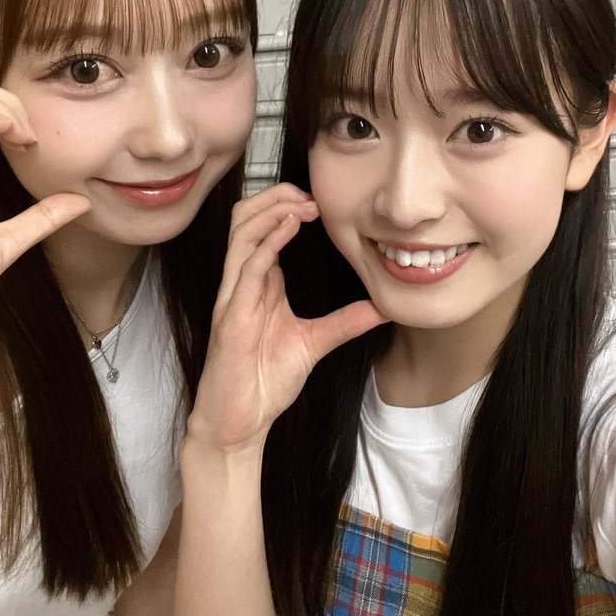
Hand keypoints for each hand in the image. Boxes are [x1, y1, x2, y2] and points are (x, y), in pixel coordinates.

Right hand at [189, 184, 386, 453]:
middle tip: (312, 193)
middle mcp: (242, 283)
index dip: (287, 205)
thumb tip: (383, 308)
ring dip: (272, 210)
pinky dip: (268, 242)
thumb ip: (346, 321)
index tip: (320, 200)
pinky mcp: (232, 316)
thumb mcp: (315, 343)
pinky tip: (290, 226)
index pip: (263, 227)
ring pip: (241, 233)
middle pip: (245, 218)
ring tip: (304, 203)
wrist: (238, 422)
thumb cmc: (264, 382)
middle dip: (275, 196)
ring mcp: (234, 297)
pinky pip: (246, 268)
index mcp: (259, 284)